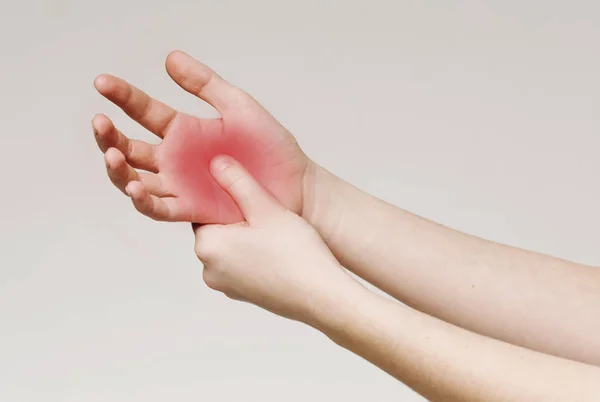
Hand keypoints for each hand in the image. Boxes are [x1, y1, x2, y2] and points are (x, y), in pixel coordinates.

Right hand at [93, 50, 310, 223]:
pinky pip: (161, 208)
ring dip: (119, 169)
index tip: (102, 83)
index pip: (144, 112)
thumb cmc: (271, 147)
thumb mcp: (239, 107)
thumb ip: (205, 85)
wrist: (297, 184)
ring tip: (112, 155)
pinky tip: (134, 187)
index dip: (123, 97)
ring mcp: (181, 186)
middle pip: (130, 149)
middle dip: (110, 137)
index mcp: (183, 131)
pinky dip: (144, 200)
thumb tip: (170, 58)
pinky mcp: (193, 209)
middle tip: (100, 122)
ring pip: (137, 180)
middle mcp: (176, 160)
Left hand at [193, 155, 354, 322]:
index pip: (204, 210)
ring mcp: (227, 286)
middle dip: (237, 216)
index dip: (225, 196)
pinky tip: (278, 248)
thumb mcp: (266, 209)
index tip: (244, 188)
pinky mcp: (244, 295)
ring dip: (247, 235)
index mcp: (207, 246)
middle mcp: (209, 270)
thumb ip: (238, 182)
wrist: (324, 297)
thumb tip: (215, 163)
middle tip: (264, 206)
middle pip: (218, 229)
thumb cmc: (295, 253)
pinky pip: (243, 265)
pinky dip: (255, 254)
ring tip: (274, 228)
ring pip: (232, 247)